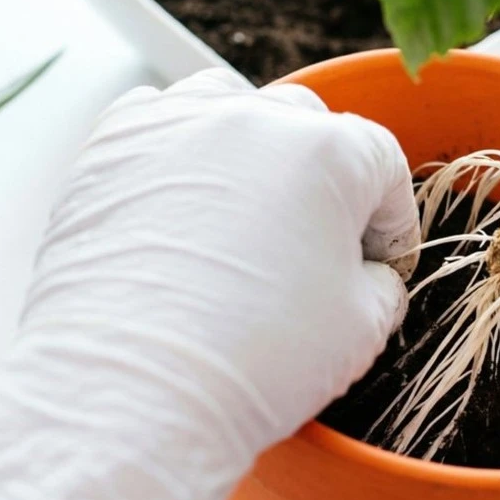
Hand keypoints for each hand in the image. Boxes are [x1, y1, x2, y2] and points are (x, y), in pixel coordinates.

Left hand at [0, 69, 418, 499]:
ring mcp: (175, 126)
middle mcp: (253, 120)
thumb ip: (380, 281)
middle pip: (309, 125)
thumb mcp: (362, 329)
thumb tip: (366, 273)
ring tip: (244, 212)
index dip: (389, 218)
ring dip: (249, 150)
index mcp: (330, 153)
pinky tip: (182, 206)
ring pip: (231, 108)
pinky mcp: (109, 149)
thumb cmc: (253, 361)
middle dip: (323, 179)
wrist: (133, 391)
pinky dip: (177, 152)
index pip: (382, 162)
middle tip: (314, 241)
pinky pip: (158, 123)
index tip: (379, 258)